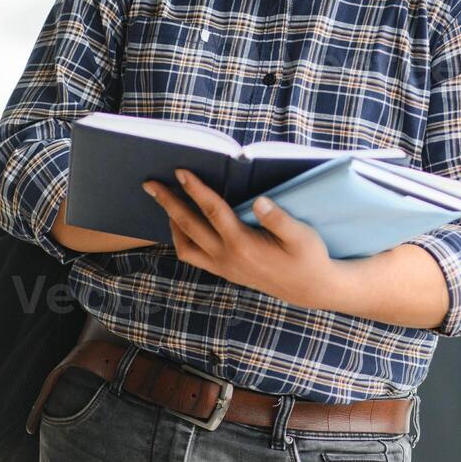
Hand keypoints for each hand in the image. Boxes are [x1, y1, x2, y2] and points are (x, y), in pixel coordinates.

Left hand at [141, 168, 340, 310]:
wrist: (310, 289)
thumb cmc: (308, 257)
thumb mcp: (302, 236)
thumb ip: (279, 219)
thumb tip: (259, 201)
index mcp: (243, 244)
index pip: (213, 210)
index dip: (195, 189)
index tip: (180, 172)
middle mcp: (227, 257)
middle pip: (188, 226)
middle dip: (167, 203)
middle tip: (150, 185)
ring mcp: (224, 267)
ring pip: (185, 246)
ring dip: (172, 224)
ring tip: (167, 204)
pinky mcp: (225, 273)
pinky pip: (194, 256)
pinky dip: (183, 239)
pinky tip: (186, 226)